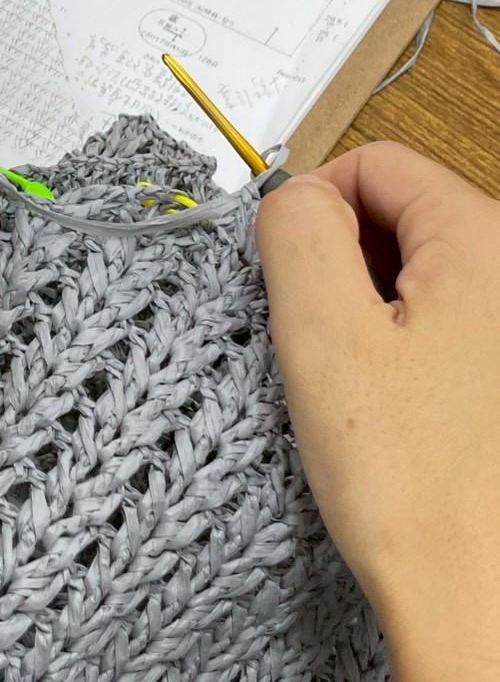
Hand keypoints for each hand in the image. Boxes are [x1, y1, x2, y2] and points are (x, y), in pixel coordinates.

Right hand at [256, 143, 499, 680]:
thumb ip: (296, 230)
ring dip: (372, 308)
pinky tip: (391, 408)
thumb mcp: (322, 334)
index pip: (376, 163)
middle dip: (344, 260)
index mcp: (484, 241)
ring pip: (420, 271)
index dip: (313, 205)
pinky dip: (404, 346)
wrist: (480, 602)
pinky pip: (447, 321)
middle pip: (402, 212)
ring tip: (357, 384)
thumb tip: (293, 194)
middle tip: (320, 338)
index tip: (285, 271)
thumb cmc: (416, 489)